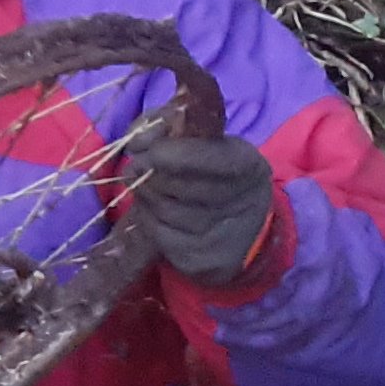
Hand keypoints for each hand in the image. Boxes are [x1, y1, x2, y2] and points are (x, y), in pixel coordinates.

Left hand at [137, 133, 277, 287]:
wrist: (243, 226)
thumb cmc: (213, 170)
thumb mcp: (199, 136)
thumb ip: (164, 123)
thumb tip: (136, 141)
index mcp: (248, 166)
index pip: (206, 158)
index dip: (170, 153)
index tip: (148, 150)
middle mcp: (242, 203)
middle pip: (172, 183)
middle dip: (149, 172)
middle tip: (144, 166)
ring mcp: (223, 236)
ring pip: (160, 209)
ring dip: (147, 195)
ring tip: (157, 189)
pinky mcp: (202, 262)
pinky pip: (157, 234)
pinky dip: (149, 220)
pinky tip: (163, 214)